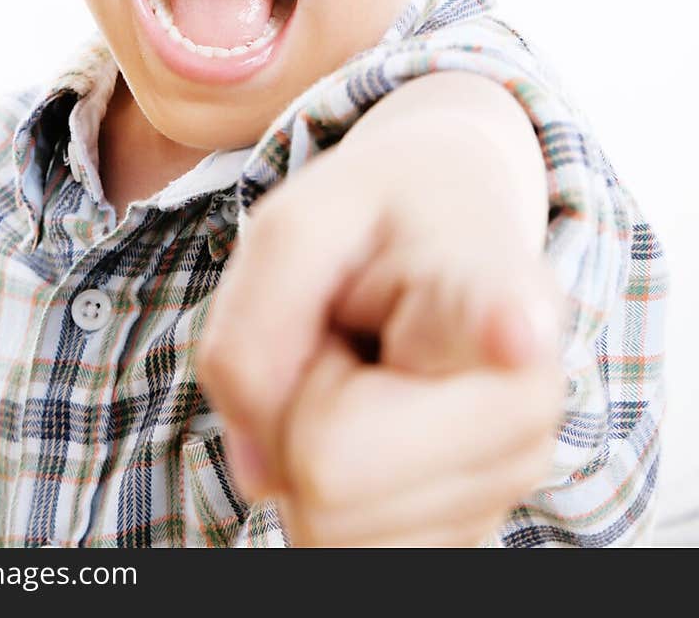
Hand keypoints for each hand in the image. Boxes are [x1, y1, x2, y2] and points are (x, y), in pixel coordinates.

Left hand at [196, 126, 565, 546]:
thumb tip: (262, 474)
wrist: (450, 233)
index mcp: (495, 291)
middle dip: (297, 398)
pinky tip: (378, 416)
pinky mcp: (469, 534)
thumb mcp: (291, 227)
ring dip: (307, 441)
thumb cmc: (369, 226)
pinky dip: (323, 486)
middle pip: (324, 469)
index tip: (514, 329)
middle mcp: (524, 401)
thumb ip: (252, 330)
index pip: (501, 322)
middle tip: (349, 334)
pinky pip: (335, 552)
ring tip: (367, 366)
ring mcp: (506, 483)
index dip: (502, 331)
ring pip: (323, 526)